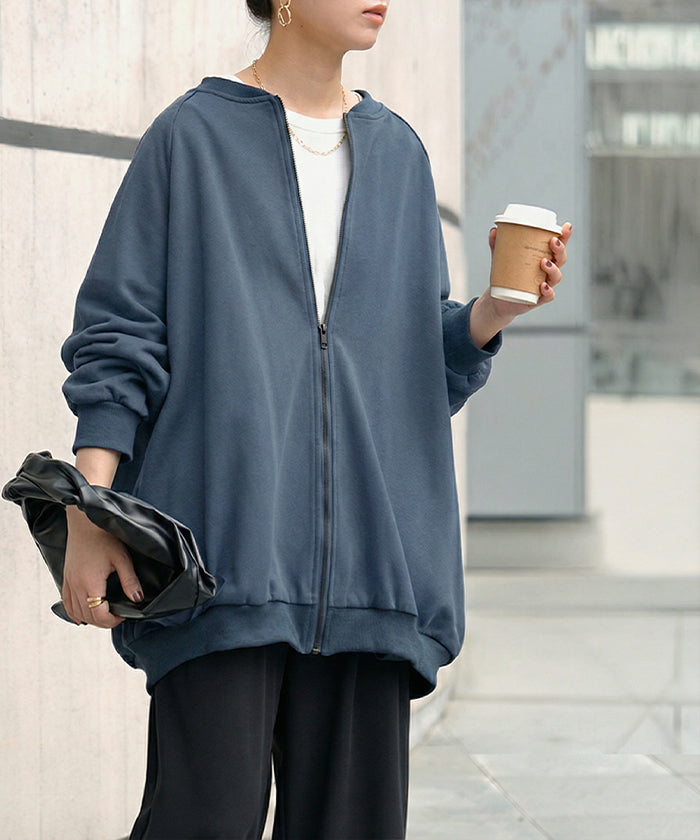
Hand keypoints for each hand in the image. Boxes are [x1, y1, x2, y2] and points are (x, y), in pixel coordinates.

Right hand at [62, 506, 142, 627]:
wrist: (85, 522)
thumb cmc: (103, 537)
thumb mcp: (122, 558)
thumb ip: (130, 580)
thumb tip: (138, 599)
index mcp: (90, 583)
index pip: (99, 615)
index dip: (112, 621)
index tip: (123, 615)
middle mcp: (76, 586)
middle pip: (88, 617)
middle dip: (104, 621)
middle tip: (118, 615)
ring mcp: (69, 583)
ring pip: (76, 613)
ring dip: (91, 618)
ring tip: (105, 614)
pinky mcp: (65, 578)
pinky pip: (67, 603)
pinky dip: (75, 612)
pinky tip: (84, 613)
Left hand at [488, 221, 571, 316]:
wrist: (500, 299)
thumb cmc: (506, 275)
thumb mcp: (501, 258)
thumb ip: (497, 244)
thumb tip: (494, 230)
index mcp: (544, 257)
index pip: (558, 246)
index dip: (565, 236)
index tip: (566, 226)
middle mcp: (547, 271)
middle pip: (561, 259)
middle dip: (560, 250)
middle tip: (553, 242)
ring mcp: (545, 285)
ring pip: (556, 276)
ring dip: (553, 268)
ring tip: (544, 262)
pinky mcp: (538, 299)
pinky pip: (548, 296)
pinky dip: (548, 291)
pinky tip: (543, 286)